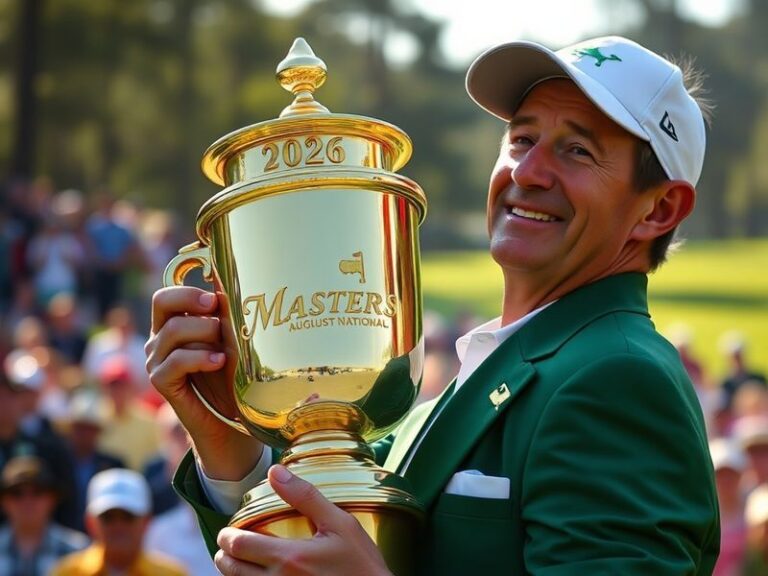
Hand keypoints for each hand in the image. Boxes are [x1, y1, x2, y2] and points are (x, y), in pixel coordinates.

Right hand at [145, 286, 262, 479]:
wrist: (234, 420)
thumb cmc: (235, 375)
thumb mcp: (231, 339)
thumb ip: (224, 312)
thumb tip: (229, 279)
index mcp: (174, 324)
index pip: (167, 295)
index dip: (189, 291)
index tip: (215, 299)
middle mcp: (159, 339)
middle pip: (162, 302)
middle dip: (192, 302)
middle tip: (218, 314)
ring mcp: (156, 360)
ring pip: (173, 331)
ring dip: (204, 334)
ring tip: (225, 349)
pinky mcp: (160, 382)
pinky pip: (174, 361)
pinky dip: (199, 358)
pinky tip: (219, 362)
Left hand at [214, 465, 392, 575]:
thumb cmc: (362, 565)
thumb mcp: (340, 524)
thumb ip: (306, 497)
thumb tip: (275, 471)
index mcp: (289, 557)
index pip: (238, 545)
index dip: (227, 536)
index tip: (229, 530)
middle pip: (230, 569)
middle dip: (224, 554)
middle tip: (230, 545)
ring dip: (233, 572)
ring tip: (239, 560)